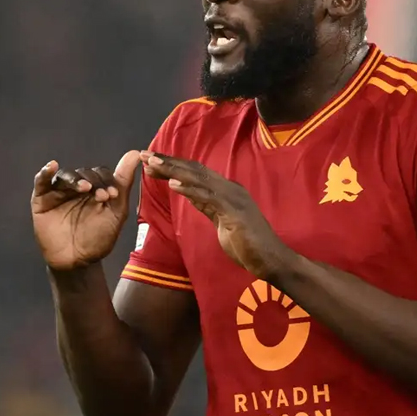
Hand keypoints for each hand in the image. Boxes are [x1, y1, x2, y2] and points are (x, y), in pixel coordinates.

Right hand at [31, 151, 141, 270]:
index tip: (113, 195)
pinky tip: (52, 166)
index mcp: (96, 189)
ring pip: (66, 176)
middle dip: (95, 182)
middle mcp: (77, 188)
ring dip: (75, 179)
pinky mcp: (42, 200)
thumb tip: (136, 154)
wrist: (77, 261)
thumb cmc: (98, 239)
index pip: (101, 173)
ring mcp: (59, 193)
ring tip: (85, 188)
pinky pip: (42, 181)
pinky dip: (45, 172)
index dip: (107, 180)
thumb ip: (124, 183)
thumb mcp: (116, 212)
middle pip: (84, 173)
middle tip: (102, 197)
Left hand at [140, 151, 292, 278]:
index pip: (196, 173)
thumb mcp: (221, 222)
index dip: (173, 166)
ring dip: (174, 170)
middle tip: (145, 155)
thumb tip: (191, 194)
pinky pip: (208, 197)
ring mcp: (233, 198)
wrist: (271, 260)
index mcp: (226, 190)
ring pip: (199, 178)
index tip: (151, 162)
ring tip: (153, 164)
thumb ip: (208, 206)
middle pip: (194, 170)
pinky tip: (173, 185)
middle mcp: (230, 188)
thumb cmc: (248, 244)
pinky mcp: (234, 211)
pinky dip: (190, 189)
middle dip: (168, 162)